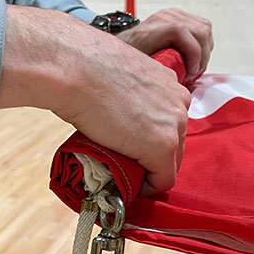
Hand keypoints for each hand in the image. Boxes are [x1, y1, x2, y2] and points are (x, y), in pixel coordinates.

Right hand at [0, 5, 190, 193]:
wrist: (75, 68)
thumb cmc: (86, 67)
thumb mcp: (120, 76)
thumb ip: (129, 94)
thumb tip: (116, 111)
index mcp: (170, 83)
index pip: (171, 121)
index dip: (153, 138)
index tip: (135, 147)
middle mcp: (179, 103)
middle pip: (176, 142)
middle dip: (155, 156)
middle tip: (129, 162)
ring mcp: (173, 125)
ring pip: (171, 161)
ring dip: (151, 170)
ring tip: (126, 172)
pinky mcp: (162, 147)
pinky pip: (163, 178)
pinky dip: (149, 186)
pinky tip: (132, 184)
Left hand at [115, 8, 212, 81]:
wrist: (127, 43)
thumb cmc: (131, 56)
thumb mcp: (140, 69)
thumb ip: (157, 73)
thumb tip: (174, 85)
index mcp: (151, 30)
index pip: (180, 31)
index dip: (193, 53)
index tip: (191, 70)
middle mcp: (165, 18)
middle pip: (200, 30)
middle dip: (202, 57)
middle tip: (192, 73)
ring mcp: (174, 15)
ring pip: (205, 29)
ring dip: (205, 51)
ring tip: (194, 66)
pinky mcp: (181, 16)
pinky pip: (203, 27)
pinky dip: (204, 44)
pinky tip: (194, 56)